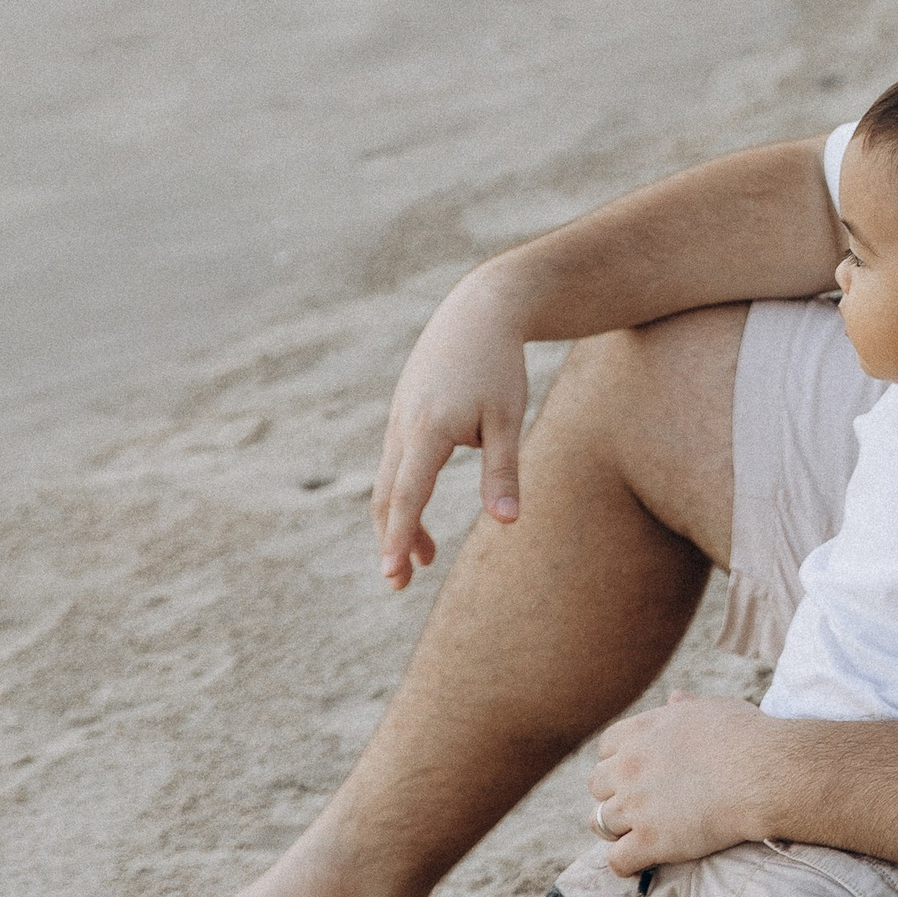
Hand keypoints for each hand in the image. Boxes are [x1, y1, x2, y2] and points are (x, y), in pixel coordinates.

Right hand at [372, 264, 531, 589]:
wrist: (478, 312)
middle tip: (399, 584)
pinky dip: (403, 494)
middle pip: (388, 496)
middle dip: (391, 541)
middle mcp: (403, 427)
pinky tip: (422, 510)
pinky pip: (396, 464)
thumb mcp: (509, 418)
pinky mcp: (405, 413)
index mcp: (428, 430)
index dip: (400, 538)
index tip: (394, 574)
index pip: (408, 496)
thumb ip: (504, 471)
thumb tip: (507, 523)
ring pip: (389, 482)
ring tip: (425, 559)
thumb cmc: (500, 366)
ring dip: (400, 521)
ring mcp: (399, 419)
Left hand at [589, 689, 789, 872]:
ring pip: (600, 823)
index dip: (618, 761)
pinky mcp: (650, 841)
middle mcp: (629, 767)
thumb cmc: (747, 736)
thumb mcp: (713, 708)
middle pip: (596, 785)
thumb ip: (686, 705)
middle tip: (638, 805)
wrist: (763, 774)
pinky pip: (618, 860)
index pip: (605, 748)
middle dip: (614, 794)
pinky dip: (626, 864)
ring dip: (617, 829)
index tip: (637, 773)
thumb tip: (674, 697)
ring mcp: (636, 805)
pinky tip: (641, 863)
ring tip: (637, 835)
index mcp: (642, 732)